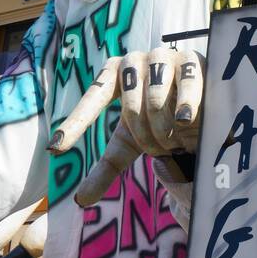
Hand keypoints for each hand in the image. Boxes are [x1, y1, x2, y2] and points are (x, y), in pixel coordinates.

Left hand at [48, 47, 204, 205]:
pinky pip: (186, 87)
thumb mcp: (130, 144)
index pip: (91, 98)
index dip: (75, 124)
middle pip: (133, 109)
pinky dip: (186, 108)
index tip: (56, 148)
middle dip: (148, 137)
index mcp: (112, 74)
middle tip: (163, 147)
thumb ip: (106, 168)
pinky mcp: (192, 58)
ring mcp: (163, 56)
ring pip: (156, 101)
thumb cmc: (158, 121)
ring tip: (178, 134)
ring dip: (167, 129)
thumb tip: (81, 201)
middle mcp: (134, 60)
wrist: (200, 103)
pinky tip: (187, 120)